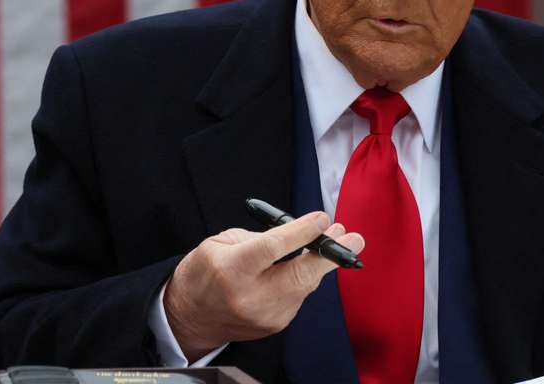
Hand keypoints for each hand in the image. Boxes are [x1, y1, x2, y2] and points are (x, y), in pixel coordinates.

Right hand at [163, 211, 364, 360]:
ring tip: (336, 241)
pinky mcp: (275, 325)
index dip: (300, 232)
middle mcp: (250, 297)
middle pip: (300, 276)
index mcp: (231, 270)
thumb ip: (261, 237)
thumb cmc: (205, 272)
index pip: (272, 249)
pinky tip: (306, 265)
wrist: (189, 317)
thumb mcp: (221, 242)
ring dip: (322, 263)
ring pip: (304, 286)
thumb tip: (301, 232)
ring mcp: (265, 316)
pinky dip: (305, 278)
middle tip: (354, 238)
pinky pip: (298, 296)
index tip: (321, 218)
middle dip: (330, 255)